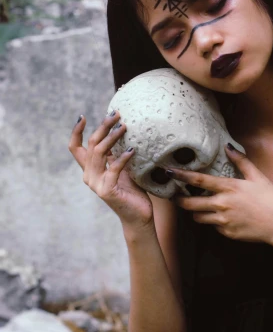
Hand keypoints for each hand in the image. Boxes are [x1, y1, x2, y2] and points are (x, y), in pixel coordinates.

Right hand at [68, 111, 153, 232]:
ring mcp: (96, 184)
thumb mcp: (121, 169)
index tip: (82, 116)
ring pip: (100, 153)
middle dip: (102, 127)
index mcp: (90, 170)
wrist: (138, 216)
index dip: (76, 132)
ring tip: (124, 127)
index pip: (75, 148)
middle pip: (91, 145)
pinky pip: (113, 168)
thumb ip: (114, 154)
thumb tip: (117, 131)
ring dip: (112, 138)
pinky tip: (133, 150)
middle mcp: (89, 176)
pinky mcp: (107, 190)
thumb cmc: (131, 191)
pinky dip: (123, 157)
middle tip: (115, 114)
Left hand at [171, 144, 272, 245]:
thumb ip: (241, 161)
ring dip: (196, 213)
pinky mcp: (227, 232)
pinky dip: (215, 222)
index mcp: (228, 187)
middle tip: (176, 198)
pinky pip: (214, 227)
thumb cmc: (271, 198)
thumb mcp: (257, 176)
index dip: (181, 176)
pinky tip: (225, 218)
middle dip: (180, 201)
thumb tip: (228, 146)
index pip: (198, 181)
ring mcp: (223, 220)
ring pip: (198, 218)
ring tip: (201, 208)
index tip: (168, 173)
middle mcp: (222, 204)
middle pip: (190, 204)